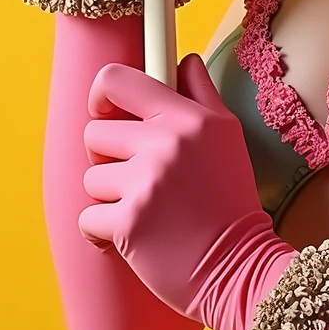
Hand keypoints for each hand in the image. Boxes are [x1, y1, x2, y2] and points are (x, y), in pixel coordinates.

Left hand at [79, 54, 275, 329]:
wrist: (241, 268)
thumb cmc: (232, 202)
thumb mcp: (228, 137)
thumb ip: (201, 94)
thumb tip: (185, 61)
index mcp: (187, 118)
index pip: (117, 80)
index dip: (102, 95)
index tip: (107, 112)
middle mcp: (165, 144)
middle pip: (95, 133)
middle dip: (108, 157)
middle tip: (135, 177)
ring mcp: (145, 185)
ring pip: (90, 178)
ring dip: (109, 198)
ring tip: (143, 210)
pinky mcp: (128, 225)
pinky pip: (87, 219)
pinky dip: (101, 233)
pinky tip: (131, 237)